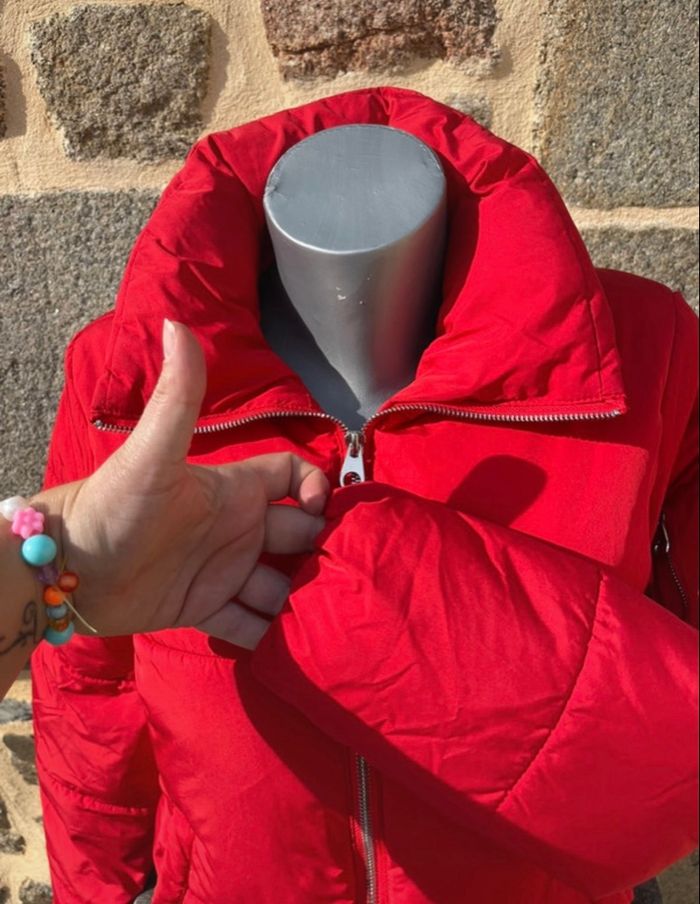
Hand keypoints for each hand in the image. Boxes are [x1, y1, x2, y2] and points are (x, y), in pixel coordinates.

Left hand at [37, 321, 328, 648]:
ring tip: (328, 618)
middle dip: (321, 552)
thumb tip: (177, 323)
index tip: (322, 513)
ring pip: (281, 585)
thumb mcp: (152, 454)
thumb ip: (177, 398)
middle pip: (298, 536)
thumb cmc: (112, 506)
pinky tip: (294, 646)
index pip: (292, 477)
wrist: (65, 570)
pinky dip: (271, 635)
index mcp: (232, 490)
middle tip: (344, 577)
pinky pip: (251, 625)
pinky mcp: (205, 610)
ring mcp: (222, 572)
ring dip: (302, 600)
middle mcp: (235, 529)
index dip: (315, 489)